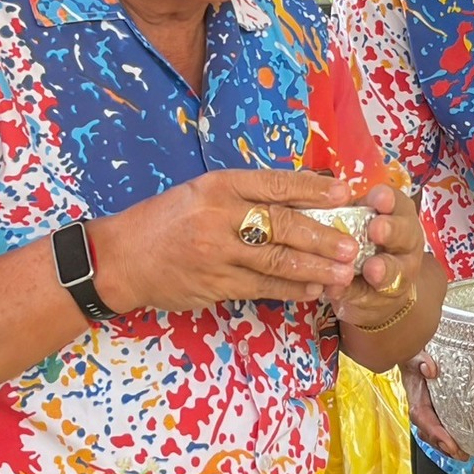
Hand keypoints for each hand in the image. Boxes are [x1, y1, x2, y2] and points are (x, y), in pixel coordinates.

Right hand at [92, 168, 357, 315]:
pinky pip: (261, 288)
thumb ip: (247, 194)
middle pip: (281, 225)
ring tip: (344, 272)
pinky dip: (290, 289)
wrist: (121, 258)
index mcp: (219, 185)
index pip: (275, 184)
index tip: (344, 192)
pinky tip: (313, 289)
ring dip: (315, 268)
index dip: (313, 188)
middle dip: (323, 236)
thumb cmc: (167, 220)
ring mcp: (216, 254)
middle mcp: (218, 216)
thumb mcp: (203, 192)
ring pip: (276, 261)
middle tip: (353, 245)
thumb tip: (304, 195)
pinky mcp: (214, 285)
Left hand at [332, 182, 426, 324]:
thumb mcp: (355, 219)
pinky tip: (337, 289)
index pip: (396, 202)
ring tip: (371, 269)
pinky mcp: (383, 300)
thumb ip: (341, 209)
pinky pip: (369, 296)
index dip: (388, 199)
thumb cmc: (359, 239)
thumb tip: (312, 194)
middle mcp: (405, 242)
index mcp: (396, 214)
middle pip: (406, 234)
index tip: (377, 198)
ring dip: (384, 269)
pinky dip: (353, 293)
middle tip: (377, 229)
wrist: (376, 288)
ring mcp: (400, 273)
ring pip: (396, 271)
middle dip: (392, 231)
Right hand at [402, 352, 466, 459]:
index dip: (435, 433)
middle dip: (444, 446)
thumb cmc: (416, 355)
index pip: (422, 418)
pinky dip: (451, 439)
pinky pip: (442, 428)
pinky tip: (466, 444)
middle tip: (461, 454)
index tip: (449, 444)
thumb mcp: (416, 353)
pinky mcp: (437, 412)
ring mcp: (428, 412)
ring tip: (465, 454)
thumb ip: (420, 360)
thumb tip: (431, 370)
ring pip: (434, 434)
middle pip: (429, 432)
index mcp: (415, 396)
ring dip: (448, 447)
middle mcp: (420, 408)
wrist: (414, 354)